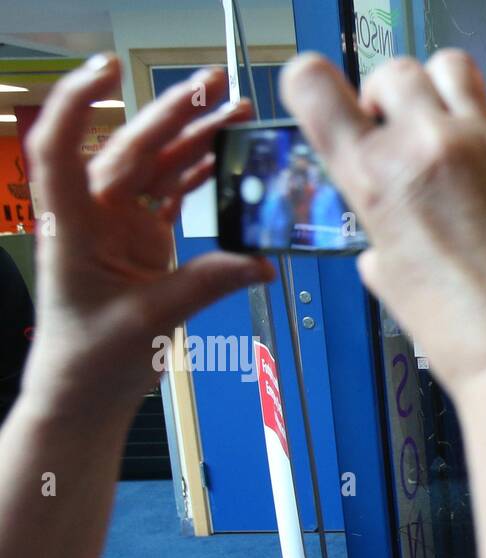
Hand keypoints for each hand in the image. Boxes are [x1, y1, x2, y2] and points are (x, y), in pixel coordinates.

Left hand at [20, 55, 273, 421]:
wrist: (85, 391)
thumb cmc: (90, 359)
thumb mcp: (150, 320)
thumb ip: (206, 284)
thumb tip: (259, 260)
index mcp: (72, 225)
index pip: (60, 147)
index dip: (79, 104)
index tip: (109, 71)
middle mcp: (91, 215)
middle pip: (130, 148)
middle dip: (172, 113)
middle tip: (214, 88)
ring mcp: (117, 224)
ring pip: (155, 166)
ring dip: (193, 138)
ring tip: (234, 115)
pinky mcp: (141, 239)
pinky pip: (170, 194)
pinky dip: (198, 174)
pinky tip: (225, 158)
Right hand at [279, 51, 485, 399]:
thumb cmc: (470, 337)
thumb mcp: (395, 283)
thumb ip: (381, 234)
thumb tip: (382, 230)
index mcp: (376, 181)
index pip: (313, 84)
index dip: (313, 85)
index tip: (327, 102)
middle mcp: (426, 149)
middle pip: (392, 70)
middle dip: (387, 99)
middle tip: (397, 139)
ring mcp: (482, 147)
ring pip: (448, 68)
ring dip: (437, 93)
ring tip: (442, 139)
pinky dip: (480, 133)